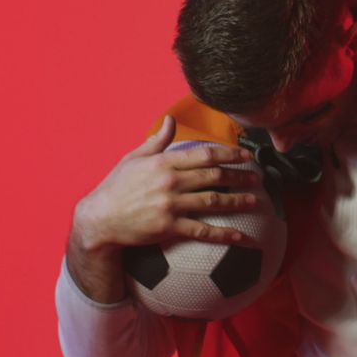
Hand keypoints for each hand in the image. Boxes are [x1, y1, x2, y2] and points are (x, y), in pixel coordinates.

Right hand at [66, 115, 259, 301]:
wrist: (98, 219)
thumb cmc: (116, 187)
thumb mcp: (133, 158)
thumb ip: (157, 140)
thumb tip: (171, 120)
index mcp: (163, 162)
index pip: (204, 154)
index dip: (229, 154)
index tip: (246, 155)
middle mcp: (170, 181)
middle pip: (213, 176)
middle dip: (239, 176)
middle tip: (258, 178)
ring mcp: (170, 205)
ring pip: (212, 201)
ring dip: (237, 201)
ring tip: (255, 201)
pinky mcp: (168, 227)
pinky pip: (201, 231)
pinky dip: (223, 234)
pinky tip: (239, 236)